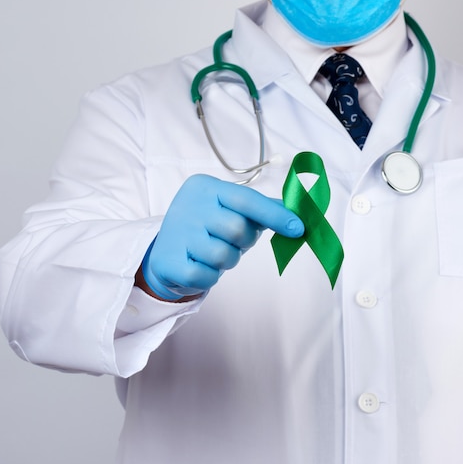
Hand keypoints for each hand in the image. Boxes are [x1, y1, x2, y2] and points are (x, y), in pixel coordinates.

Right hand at [141, 174, 304, 299]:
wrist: (165, 250)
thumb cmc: (206, 226)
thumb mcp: (229, 209)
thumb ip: (261, 208)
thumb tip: (297, 211)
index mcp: (205, 187)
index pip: (246, 199)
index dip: (275, 215)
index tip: (298, 228)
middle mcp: (188, 206)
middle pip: (238, 229)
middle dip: (243, 241)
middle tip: (232, 241)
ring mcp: (177, 234)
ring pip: (224, 255)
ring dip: (228, 260)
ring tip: (214, 252)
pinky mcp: (170, 263)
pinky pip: (208, 276)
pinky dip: (210, 276)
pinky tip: (199, 265)